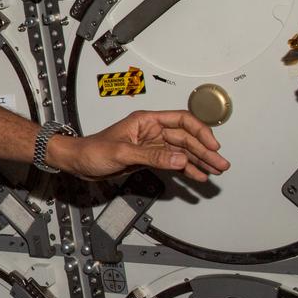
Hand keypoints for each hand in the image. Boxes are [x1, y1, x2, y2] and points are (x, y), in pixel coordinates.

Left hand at [50, 110, 229, 181]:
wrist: (77, 162)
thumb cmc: (92, 150)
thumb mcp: (122, 153)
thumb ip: (153, 156)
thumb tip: (180, 158)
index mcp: (146, 121)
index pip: (181, 121)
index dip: (200, 132)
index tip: (212, 146)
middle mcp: (152, 131)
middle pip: (186, 138)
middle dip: (205, 151)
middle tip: (221, 164)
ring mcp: (151, 145)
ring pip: (182, 151)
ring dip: (199, 161)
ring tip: (215, 171)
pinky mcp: (149, 158)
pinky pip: (173, 162)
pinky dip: (186, 169)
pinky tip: (197, 176)